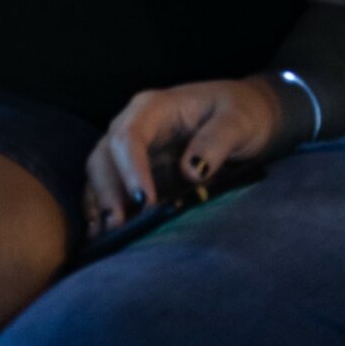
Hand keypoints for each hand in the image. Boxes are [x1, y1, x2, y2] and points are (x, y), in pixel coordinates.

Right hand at [83, 76, 293, 237]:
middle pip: (104, 156)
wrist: (245, 114)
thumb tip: (192, 171)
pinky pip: (106, 189)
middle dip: (107, 192)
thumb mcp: (238, 121)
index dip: (131, 170)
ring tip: (106, 238)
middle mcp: (134, 126)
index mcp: (155, 107)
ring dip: (99, 205)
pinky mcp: (133, 172)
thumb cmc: (241, 112)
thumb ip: (217, 140)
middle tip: (119, 227)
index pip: (129, 136)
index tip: (144, 202)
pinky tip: (102, 236)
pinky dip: (100, 211)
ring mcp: (131, 151)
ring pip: (99, 174)